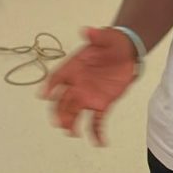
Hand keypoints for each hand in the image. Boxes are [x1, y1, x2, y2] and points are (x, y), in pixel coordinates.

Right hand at [42, 27, 137, 145]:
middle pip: (63, 101)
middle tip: (60, 122)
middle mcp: (77, 84)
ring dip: (72, 124)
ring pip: (75, 113)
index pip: (57, 78)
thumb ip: (97, 36)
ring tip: (72, 133)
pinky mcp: (102, 104)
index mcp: (74, 68)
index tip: (44, 95)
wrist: (128, 51)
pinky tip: (99, 143)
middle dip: (60, 112)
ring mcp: (88, 96)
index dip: (49, 86)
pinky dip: (97, 132)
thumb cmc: (112, 43)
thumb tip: (88, 30)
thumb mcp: (106, 37)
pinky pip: (97, 120)